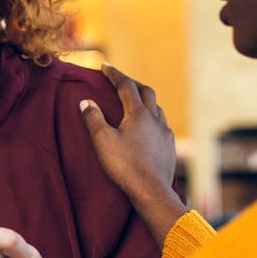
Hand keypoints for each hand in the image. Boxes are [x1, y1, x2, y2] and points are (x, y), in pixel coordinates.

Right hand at [80, 63, 186, 243]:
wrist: (151, 191)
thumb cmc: (125, 165)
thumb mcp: (103, 141)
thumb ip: (93, 118)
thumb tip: (86, 101)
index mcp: (138, 113)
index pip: (126, 86)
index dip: (114, 74)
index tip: (104, 66)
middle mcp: (155, 119)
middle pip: (146, 92)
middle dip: (132, 83)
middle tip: (120, 81)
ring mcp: (165, 133)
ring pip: (157, 108)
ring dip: (145, 100)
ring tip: (135, 103)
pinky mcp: (170, 147)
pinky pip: (162, 125)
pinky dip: (153, 119)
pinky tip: (149, 128)